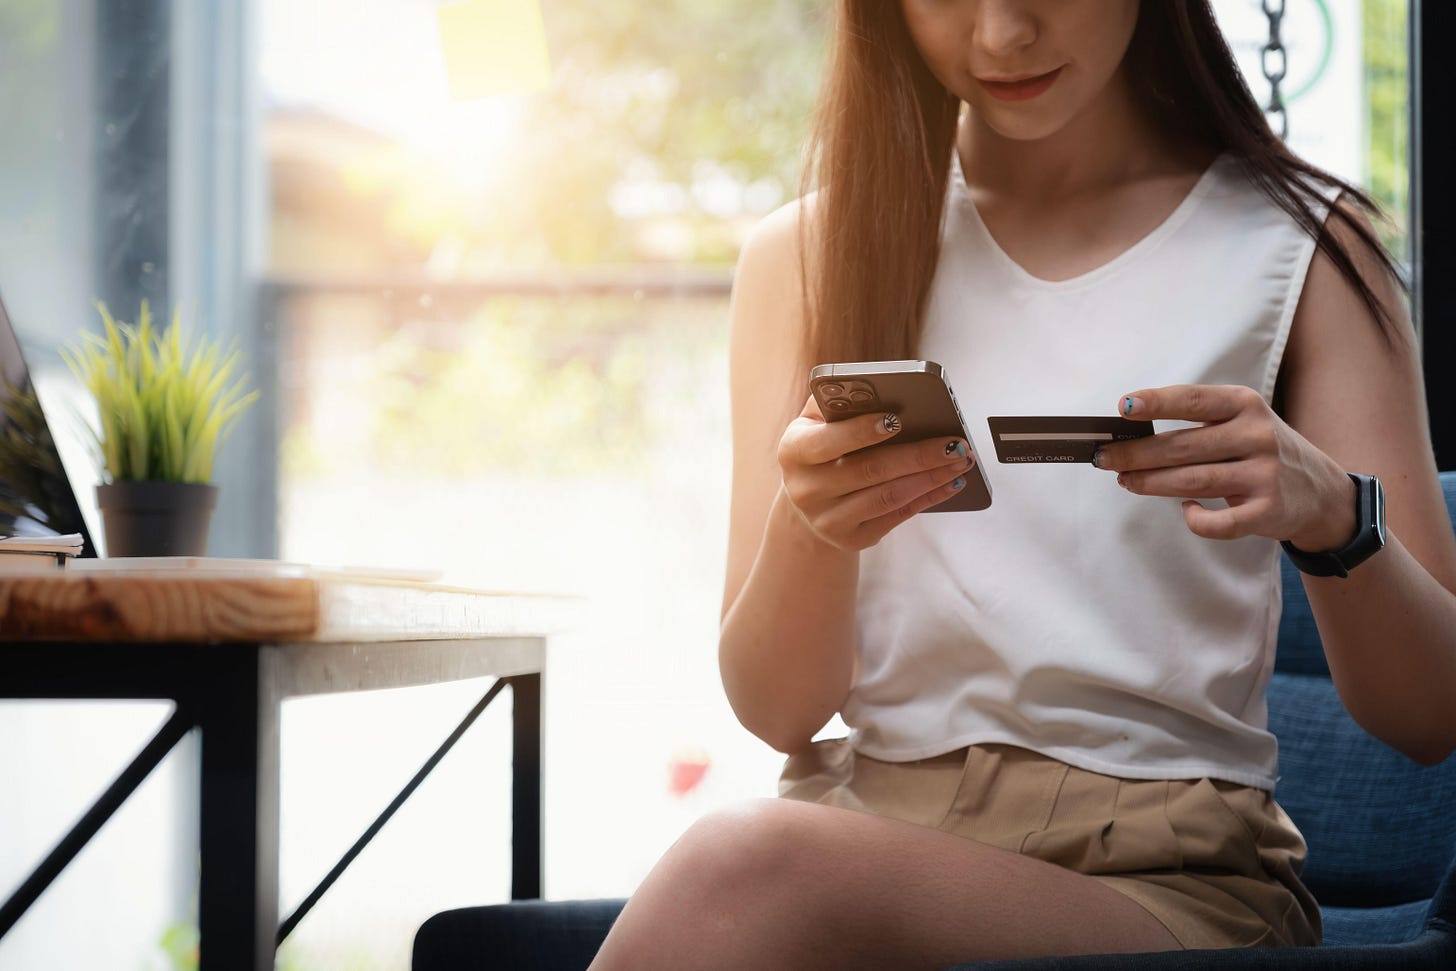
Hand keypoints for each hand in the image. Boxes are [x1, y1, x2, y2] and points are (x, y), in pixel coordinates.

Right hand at [778, 395, 974, 550]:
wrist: (810, 497)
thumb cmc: (823, 446)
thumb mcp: (817, 421)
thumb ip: (838, 401)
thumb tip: (878, 389)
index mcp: (793, 451)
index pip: (829, 441)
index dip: (862, 431)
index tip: (898, 418)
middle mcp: (805, 489)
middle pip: (870, 471)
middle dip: (918, 455)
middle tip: (954, 443)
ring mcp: (827, 519)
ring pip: (888, 497)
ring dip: (931, 478)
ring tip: (960, 460)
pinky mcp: (851, 538)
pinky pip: (896, 517)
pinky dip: (928, 499)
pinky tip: (950, 483)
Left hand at [1091, 385, 1356, 550]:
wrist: (1321, 491)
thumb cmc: (1262, 450)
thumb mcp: (1241, 421)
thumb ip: (1197, 424)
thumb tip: (1131, 433)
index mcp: (1245, 405)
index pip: (1193, 400)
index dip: (1156, 402)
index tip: (1123, 407)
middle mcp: (1257, 435)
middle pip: (1182, 446)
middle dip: (1135, 454)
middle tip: (1104, 458)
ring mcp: (1264, 474)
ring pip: (1193, 481)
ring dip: (1151, 483)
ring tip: (1126, 481)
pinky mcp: (1268, 511)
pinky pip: (1220, 523)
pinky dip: (1196, 519)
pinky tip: (1186, 510)